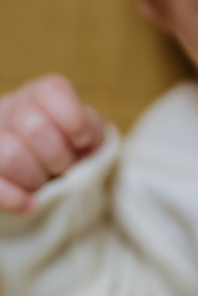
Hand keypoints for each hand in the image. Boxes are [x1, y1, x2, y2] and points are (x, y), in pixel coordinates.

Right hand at [0, 76, 104, 212]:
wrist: (48, 177)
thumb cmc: (72, 151)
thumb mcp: (89, 136)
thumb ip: (90, 131)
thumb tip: (79, 146)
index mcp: (40, 96)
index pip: (53, 90)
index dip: (75, 121)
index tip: (82, 142)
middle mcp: (11, 110)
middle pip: (35, 128)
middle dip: (59, 157)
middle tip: (64, 168)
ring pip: (10, 156)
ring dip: (36, 178)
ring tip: (45, 183)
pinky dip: (15, 198)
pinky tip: (31, 204)